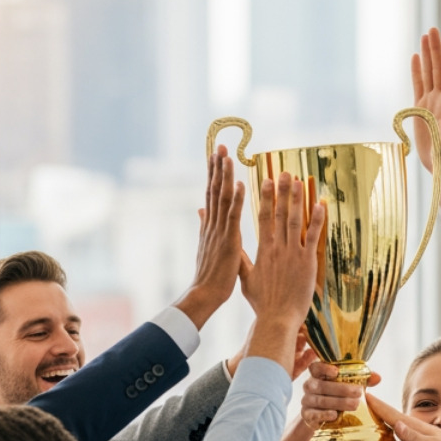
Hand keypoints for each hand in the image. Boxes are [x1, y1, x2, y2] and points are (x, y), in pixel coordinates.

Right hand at [175, 146, 249, 328]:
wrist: (205, 294)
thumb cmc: (210, 274)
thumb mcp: (206, 245)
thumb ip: (204, 225)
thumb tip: (200, 210)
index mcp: (210, 225)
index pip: (212, 194)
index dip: (213, 173)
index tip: (215, 155)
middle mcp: (213, 224)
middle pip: (214, 190)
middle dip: (217, 167)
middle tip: (219, 145)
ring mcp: (220, 231)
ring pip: (223, 198)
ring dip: (225, 176)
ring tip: (227, 156)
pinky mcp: (229, 241)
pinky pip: (234, 216)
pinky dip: (237, 199)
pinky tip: (240, 184)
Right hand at [244, 172, 324, 372]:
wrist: (277, 318)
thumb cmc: (263, 302)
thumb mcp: (247, 280)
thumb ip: (243, 262)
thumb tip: (232, 251)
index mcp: (263, 249)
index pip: (264, 217)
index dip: (266, 197)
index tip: (266, 180)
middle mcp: (277, 247)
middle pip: (280, 213)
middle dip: (282, 191)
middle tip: (285, 172)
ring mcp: (292, 253)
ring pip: (295, 220)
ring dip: (298, 199)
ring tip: (299, 180)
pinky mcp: (306, 261)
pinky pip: (313, 236)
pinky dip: (317, 220)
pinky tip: (320, 204)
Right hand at [301, 360, 379, 429]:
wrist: (323, 418)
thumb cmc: (338, 397)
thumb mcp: (350, 386)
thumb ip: (363, 380)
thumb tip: (378, 377)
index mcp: (319, 375)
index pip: (315, 367)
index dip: (324, 368)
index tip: (337, 372)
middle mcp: (310, 386)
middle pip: (321, 385)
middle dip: (341, 389)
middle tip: (358, 392)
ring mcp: (307, 401)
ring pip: (320, 400)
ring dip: (338, 402)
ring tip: (354, 405)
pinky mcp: (306, 415)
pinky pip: (313, 414)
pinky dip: (324, 414)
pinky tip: (334, 415)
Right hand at [367, 392, 440, 440]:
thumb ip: (416, 438)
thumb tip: (397, 425)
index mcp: (418, 428)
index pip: (394, 414)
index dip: (379, 406)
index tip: (366, 395)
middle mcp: (418, 430)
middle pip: (393, 418)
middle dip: (378, 410)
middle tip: (363, 402)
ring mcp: (421, 437)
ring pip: (398, 427)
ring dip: (385, 421)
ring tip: (372, 417)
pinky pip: (405, 439)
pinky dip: (396, 435)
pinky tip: (393, 439)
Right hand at [410, 28, 440, 177]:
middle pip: (440, 68)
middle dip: (437, 48)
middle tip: (433, 29)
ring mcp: (432, 103)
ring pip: (430, 73)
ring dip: (428, 54)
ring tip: (425, 35)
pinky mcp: (421, 109)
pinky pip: (419, 84)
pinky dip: (417, 70)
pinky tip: (416, 57)